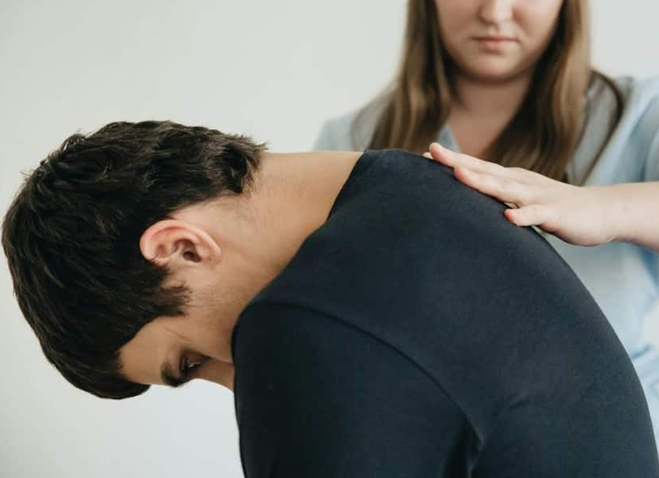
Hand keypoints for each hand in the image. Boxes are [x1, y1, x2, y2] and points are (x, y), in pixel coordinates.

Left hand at [425, 143, 622, 245]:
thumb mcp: (518, 200)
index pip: (476, 167)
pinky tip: (508, 218)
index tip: (424, 154)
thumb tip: (464, 201)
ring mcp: (537, 196)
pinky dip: (523, 216)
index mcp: (510, 180)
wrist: (600, 211)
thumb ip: (494, 199)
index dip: (451, 160)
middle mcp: (520, 183)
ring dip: (483, 182)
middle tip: (432, 152)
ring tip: (460, 175)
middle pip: (485, 171)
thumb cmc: (553, 206)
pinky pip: (537, 215)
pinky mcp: (555, 214)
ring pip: (506, 189)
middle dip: (458, 162)